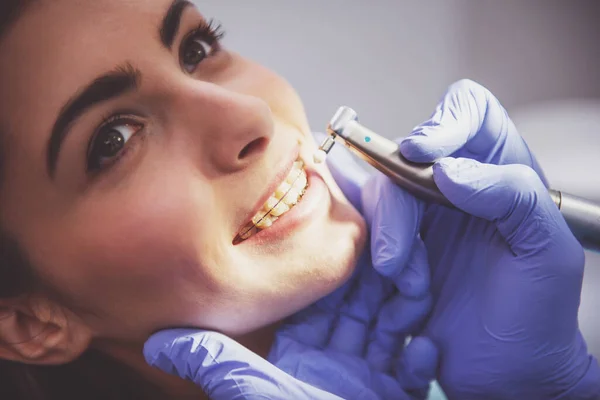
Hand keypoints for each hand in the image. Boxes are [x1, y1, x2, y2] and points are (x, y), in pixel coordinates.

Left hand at [143, 253, 438, 398]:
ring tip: (414, 299)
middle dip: (378, 286)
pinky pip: (411, 374)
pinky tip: (424, 348)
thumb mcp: (252, 391)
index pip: (320, 303)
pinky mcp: (394, 398)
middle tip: (393, 264)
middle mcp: (336, 364)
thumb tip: (158, 340)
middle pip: (360, 310)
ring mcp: (367, 382)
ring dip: (405, 315)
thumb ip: (212, 362)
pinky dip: (419, 361)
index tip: (348, 245)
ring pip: (391, 334)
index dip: (333, 275)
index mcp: (302, 355)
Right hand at [355, 79, 599, 398]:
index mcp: (501, 175)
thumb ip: (514, 196)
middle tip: (400, 261)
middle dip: (397, 211)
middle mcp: (456, 189)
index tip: (424, 153)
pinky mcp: (395, 248)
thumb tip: (448, 169)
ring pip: (380, 199)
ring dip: (387, 242)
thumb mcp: (547, 253)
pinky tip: (398, 294)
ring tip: (408, 286)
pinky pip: (365, 235)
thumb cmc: (537, 316)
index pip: (470, 114)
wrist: (508, 373)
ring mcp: (421, 219)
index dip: (444, 120)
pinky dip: (373, 261)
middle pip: (405, 162)